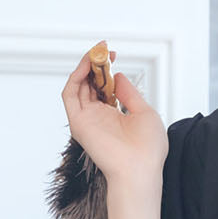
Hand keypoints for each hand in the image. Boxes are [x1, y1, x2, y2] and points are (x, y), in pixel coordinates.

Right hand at [60, 45, 166, 186]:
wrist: (140, 169)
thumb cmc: (148, 149)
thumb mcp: (144, 112)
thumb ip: (129, 93)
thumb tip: (118, 75)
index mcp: (114, 115)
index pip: (104, 87)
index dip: (106, 69)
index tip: (112, 54)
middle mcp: (98, 116)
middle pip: (89, 84)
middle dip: (95, 64)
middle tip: (103, 48)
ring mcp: (87, 119)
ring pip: (78, 86)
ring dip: (85, 66)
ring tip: (96, 53)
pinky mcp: (78, 122)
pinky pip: (70, 94)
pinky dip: (76, 77)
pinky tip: (87, 66)